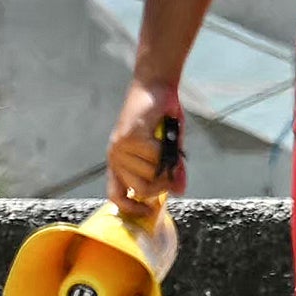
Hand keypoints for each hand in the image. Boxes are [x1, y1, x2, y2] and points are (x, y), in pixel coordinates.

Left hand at [106, 79, 187, 217]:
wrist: (155, 85)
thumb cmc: (161, 116)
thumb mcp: (168, 149)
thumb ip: (170, 170)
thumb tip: (180, 191)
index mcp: (119, 163)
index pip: (116, 197)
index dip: (132, 208)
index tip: (149, 210)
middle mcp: (115, 158)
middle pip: (141, 191)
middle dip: (162, 184)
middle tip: (172, 169)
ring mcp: (120, 148)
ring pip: (150, 174)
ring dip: (166, 160)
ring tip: (165, 142)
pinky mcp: (129, 138)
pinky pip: (155, 156)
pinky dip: (166, 147)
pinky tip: (162, 132)